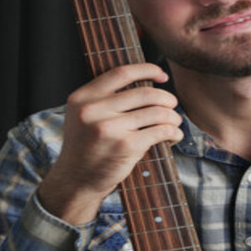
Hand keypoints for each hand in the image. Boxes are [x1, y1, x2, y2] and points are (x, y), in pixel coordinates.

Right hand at [38, 63, 183, 224]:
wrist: (76, 180)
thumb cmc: (85, 148)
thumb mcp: (83, 116)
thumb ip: (104, 98)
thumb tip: (145, 83)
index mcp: (83, 97)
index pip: (121, 73)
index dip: (147, 69)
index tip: (162, 75)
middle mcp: (95, 110)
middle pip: (145, 93)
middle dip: (167, 98)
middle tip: (172, 104)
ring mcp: (110, 128)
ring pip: (157, 112)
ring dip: (173, 117)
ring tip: (174, 122)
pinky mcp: (126, 146)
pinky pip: (160, 131)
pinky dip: (173, 132)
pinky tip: (174, 136)